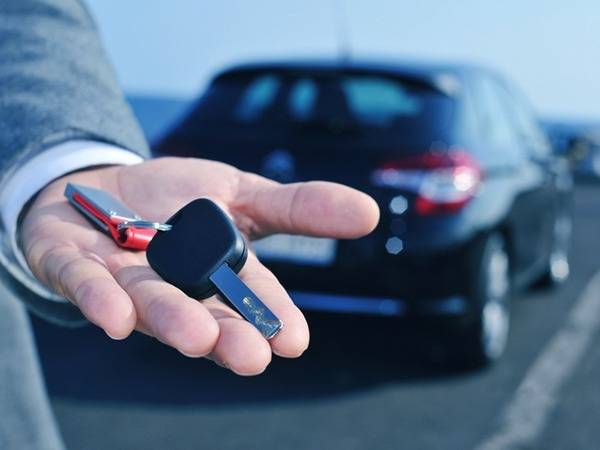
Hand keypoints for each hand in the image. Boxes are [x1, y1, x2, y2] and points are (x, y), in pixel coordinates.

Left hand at [21, 157, 378, 374]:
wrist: (101, 185)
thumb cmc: (175, 200)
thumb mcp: (241, 192)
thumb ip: (297, 208)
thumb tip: (368, 213)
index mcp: (218, 273)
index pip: (252, 297)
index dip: (272, 319)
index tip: (293, 341)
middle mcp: (176, 288)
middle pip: (205, 314)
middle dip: (227, 335)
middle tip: (252, 356)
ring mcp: (124, 279)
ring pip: (151, 306)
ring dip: (174, 322)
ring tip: (199, 338)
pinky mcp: (74, 265)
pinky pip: (86, 286)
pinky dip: (100, 301)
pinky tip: (116, 319)